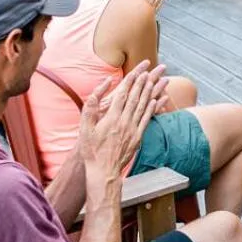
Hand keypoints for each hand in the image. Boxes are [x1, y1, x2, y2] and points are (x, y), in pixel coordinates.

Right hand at [76, 61, 166, 177]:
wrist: (104, 171)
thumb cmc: (92, 150)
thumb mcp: (84, 128)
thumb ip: (91, 108)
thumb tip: (98, 93)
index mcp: (112, 118)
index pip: (123, 95)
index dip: (130, 82)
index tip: (136, 72)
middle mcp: (124, 122)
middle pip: (136, 98)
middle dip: (143, 83)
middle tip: (150, 71)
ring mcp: (133, 130)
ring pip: (144, 107)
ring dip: (150, 92)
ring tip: (157, 81)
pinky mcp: (138, 137)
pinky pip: (147, 119)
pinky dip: (152, 108)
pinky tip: (156, 100)